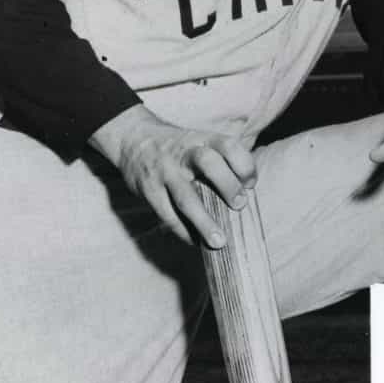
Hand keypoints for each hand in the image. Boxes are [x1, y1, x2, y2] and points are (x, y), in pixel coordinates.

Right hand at [89, 104, 256, 247]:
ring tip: (219, 242)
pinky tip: (196, 242)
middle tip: (240, 205)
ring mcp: (165, 172)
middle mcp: (184, 153)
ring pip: (186, 197)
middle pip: (209, 163)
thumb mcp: (199, 144)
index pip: (229, 146)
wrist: (132, 140)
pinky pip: (168, 215)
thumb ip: (222, 164)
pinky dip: (184, 231)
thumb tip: (246, 198)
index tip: (250, 184)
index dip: (244, 164)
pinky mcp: (149, 190)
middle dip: (228, 185)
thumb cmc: (179, 150)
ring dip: (204, 221)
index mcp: (202, 140)